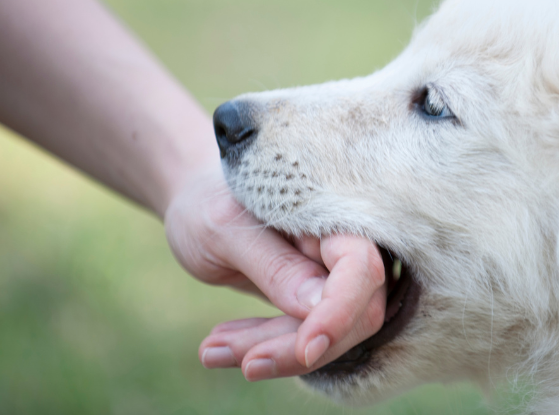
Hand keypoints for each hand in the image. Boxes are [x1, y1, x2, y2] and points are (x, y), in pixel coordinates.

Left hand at [164, 165, 386, 379]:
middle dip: (293, 344)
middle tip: (225, 355)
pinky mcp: (314, 300)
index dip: (340, 312)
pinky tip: (217, 346)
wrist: (198, 203)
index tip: (305, 349)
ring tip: (209, 350)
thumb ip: (275, 266)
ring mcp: (332, 275)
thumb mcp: (225, 230)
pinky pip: (303, 335)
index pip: (360, 268)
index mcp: (331, 215)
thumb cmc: (208, 203)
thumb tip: (318, 308)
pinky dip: (263, 346)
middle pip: (352, 313)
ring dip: (271, 350)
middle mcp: (342, 245)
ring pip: (327, 334)